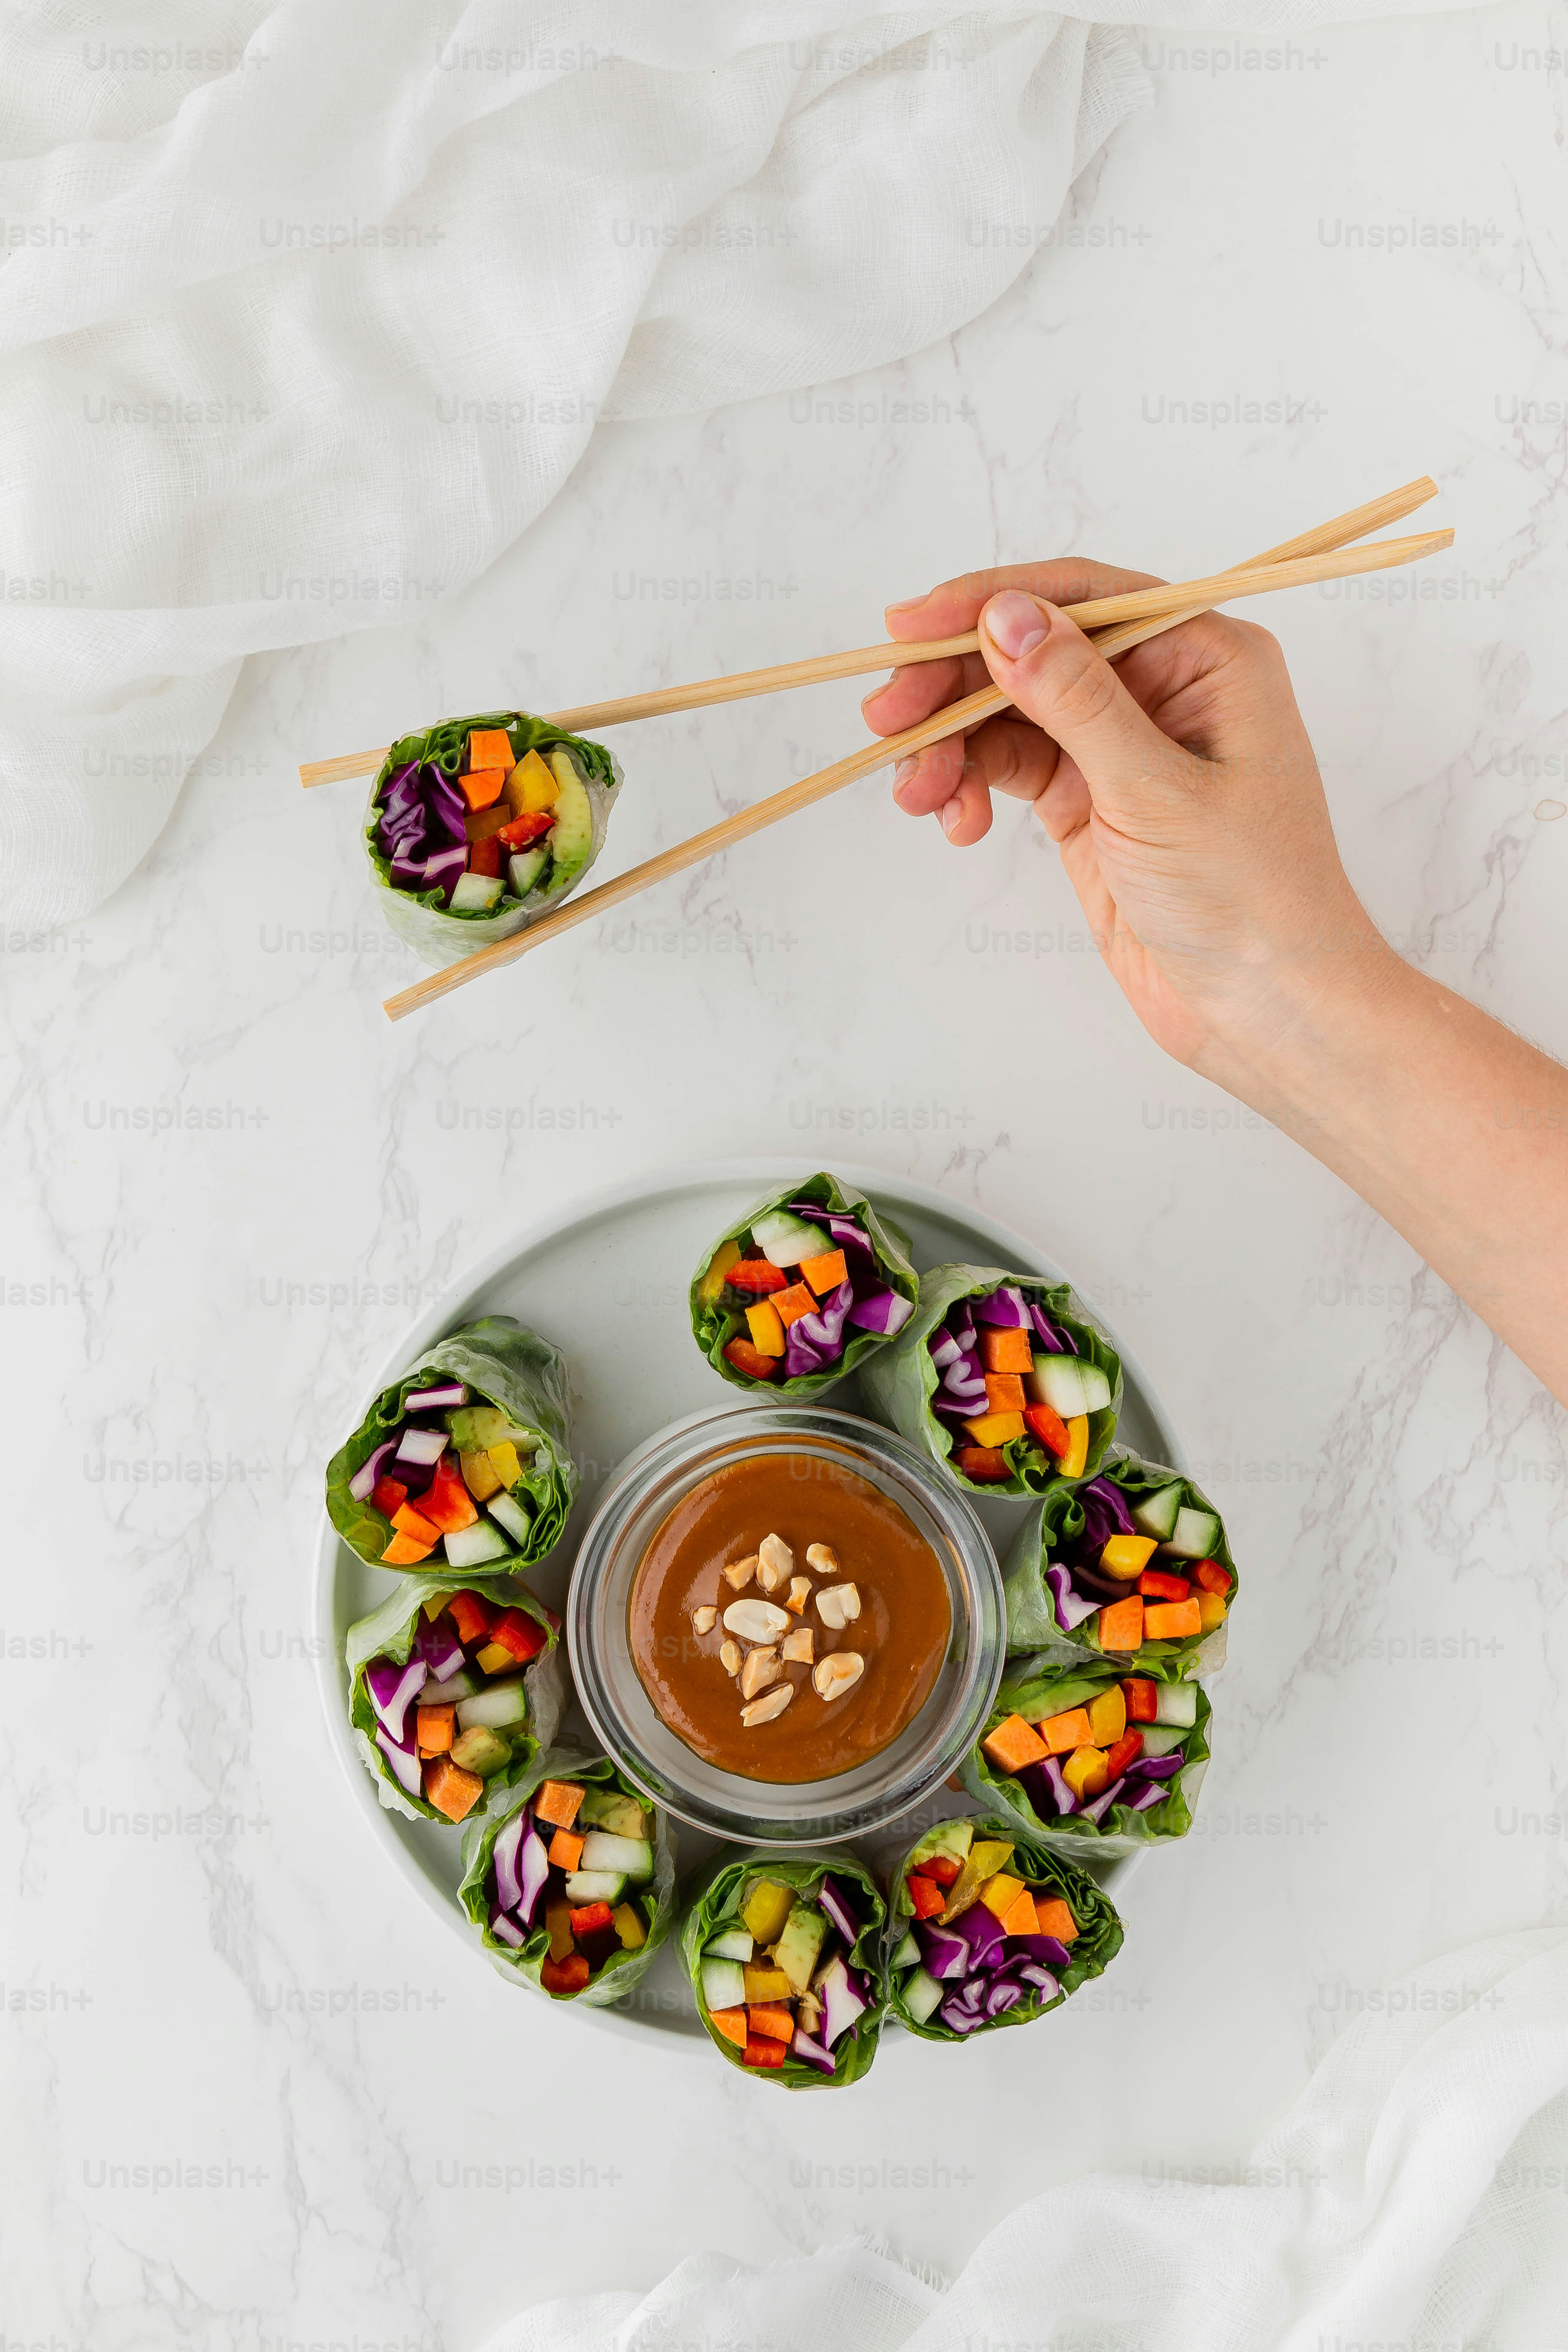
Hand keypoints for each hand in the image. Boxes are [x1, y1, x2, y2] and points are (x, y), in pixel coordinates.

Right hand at [861, 562, 1397, 1089]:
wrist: (1267, 1011)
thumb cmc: (1251, 899)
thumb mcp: (1156, 790)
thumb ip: (1076, 700)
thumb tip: (1007, 617)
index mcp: (1205, 658)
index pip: (1084, 599)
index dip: (991, 602)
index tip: (911, 626)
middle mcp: (1163, 689)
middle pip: (1033, 651)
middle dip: (953, 684)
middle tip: (885, 720)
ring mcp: (1121, 747)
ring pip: (1010, 712)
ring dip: (951, 744)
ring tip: (916, 796)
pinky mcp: (1090, 803)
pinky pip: (1011, 767)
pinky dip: (972, 785)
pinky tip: (956, 821)